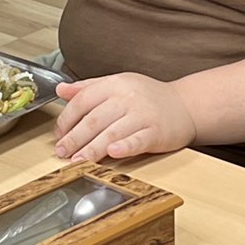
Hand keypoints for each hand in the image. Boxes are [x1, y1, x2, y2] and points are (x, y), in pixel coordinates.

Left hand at [52, 72, 194, 161]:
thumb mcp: (118, 84)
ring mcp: (143, 115)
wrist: (186, 105)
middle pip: (94, 119)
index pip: (83, 100)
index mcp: (115, 84)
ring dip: (91, 148)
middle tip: (61, 151)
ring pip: (111, 132)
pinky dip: (124, 147)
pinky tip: (111, 154)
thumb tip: (61, 90)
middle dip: (74, 137)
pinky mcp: (156, 132)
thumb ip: (88, 88)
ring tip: (76, 160)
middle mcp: (128, 97)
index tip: (58, 133)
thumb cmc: (149, 97)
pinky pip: (137, 140)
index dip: (67, 118)